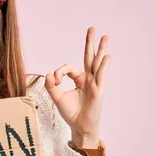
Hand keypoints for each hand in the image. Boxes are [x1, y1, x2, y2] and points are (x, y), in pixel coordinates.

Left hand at [45, 27, 110, 147]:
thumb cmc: (71, 113)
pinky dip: (103, 66)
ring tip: (105, 36)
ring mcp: (95, 84)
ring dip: (101, 50)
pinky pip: (100, 76)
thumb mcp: (57, 98)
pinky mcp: (98, 91)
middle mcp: (88, 79)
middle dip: (90, 43)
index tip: (55, 80)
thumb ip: (51, 86)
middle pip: (89, 58)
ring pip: (97, 63)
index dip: (60, 72)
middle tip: (91, 28)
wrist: (79, 127)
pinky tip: (106, 56)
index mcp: (79, 80)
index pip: (69, 68)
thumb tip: (48, 73)